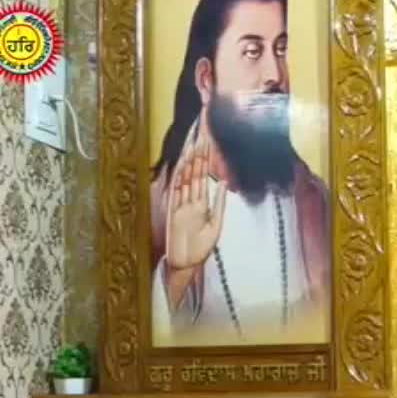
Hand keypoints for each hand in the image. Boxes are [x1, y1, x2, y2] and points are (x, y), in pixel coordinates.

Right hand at [164, 108, 226, 272]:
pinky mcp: (173, 211)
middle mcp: (189, 200)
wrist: (185, 265)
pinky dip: (180, 177)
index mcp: (200, 203)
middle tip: (204, 132)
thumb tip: (222, 182)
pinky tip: (184, 164)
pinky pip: (177, 191)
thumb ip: (218, 203)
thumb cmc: (199, 248)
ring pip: (186, 177)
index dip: (207, 159)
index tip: (211, 142)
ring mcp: (180, 204)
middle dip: (199, 153)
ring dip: (190, 161)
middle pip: (194, 171)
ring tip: (196, 143)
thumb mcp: (215, 224)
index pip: (204, 175)